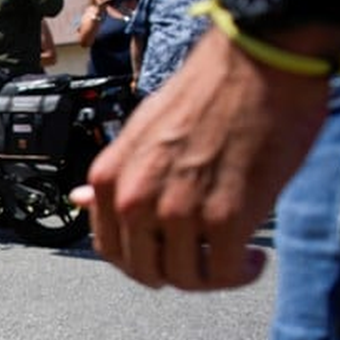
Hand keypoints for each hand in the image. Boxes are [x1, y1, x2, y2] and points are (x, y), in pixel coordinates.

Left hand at [70, 29, 330, 289]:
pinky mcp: (226, 217)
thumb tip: (81, 200)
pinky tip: (254, 258)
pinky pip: (224, 273)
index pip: (110, 250)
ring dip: (212, 278)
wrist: (257, 61)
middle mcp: (135, 199)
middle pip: (146, 271)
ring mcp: (178, 211)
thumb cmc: (206, 91)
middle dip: (178, 273)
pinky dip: (241, 274)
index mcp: (109, 178)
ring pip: (185, 279)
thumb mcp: (141, 131)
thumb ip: (117, 174)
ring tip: (236, 259)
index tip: (168, 253)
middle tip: (207, 260)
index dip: (141, 260)